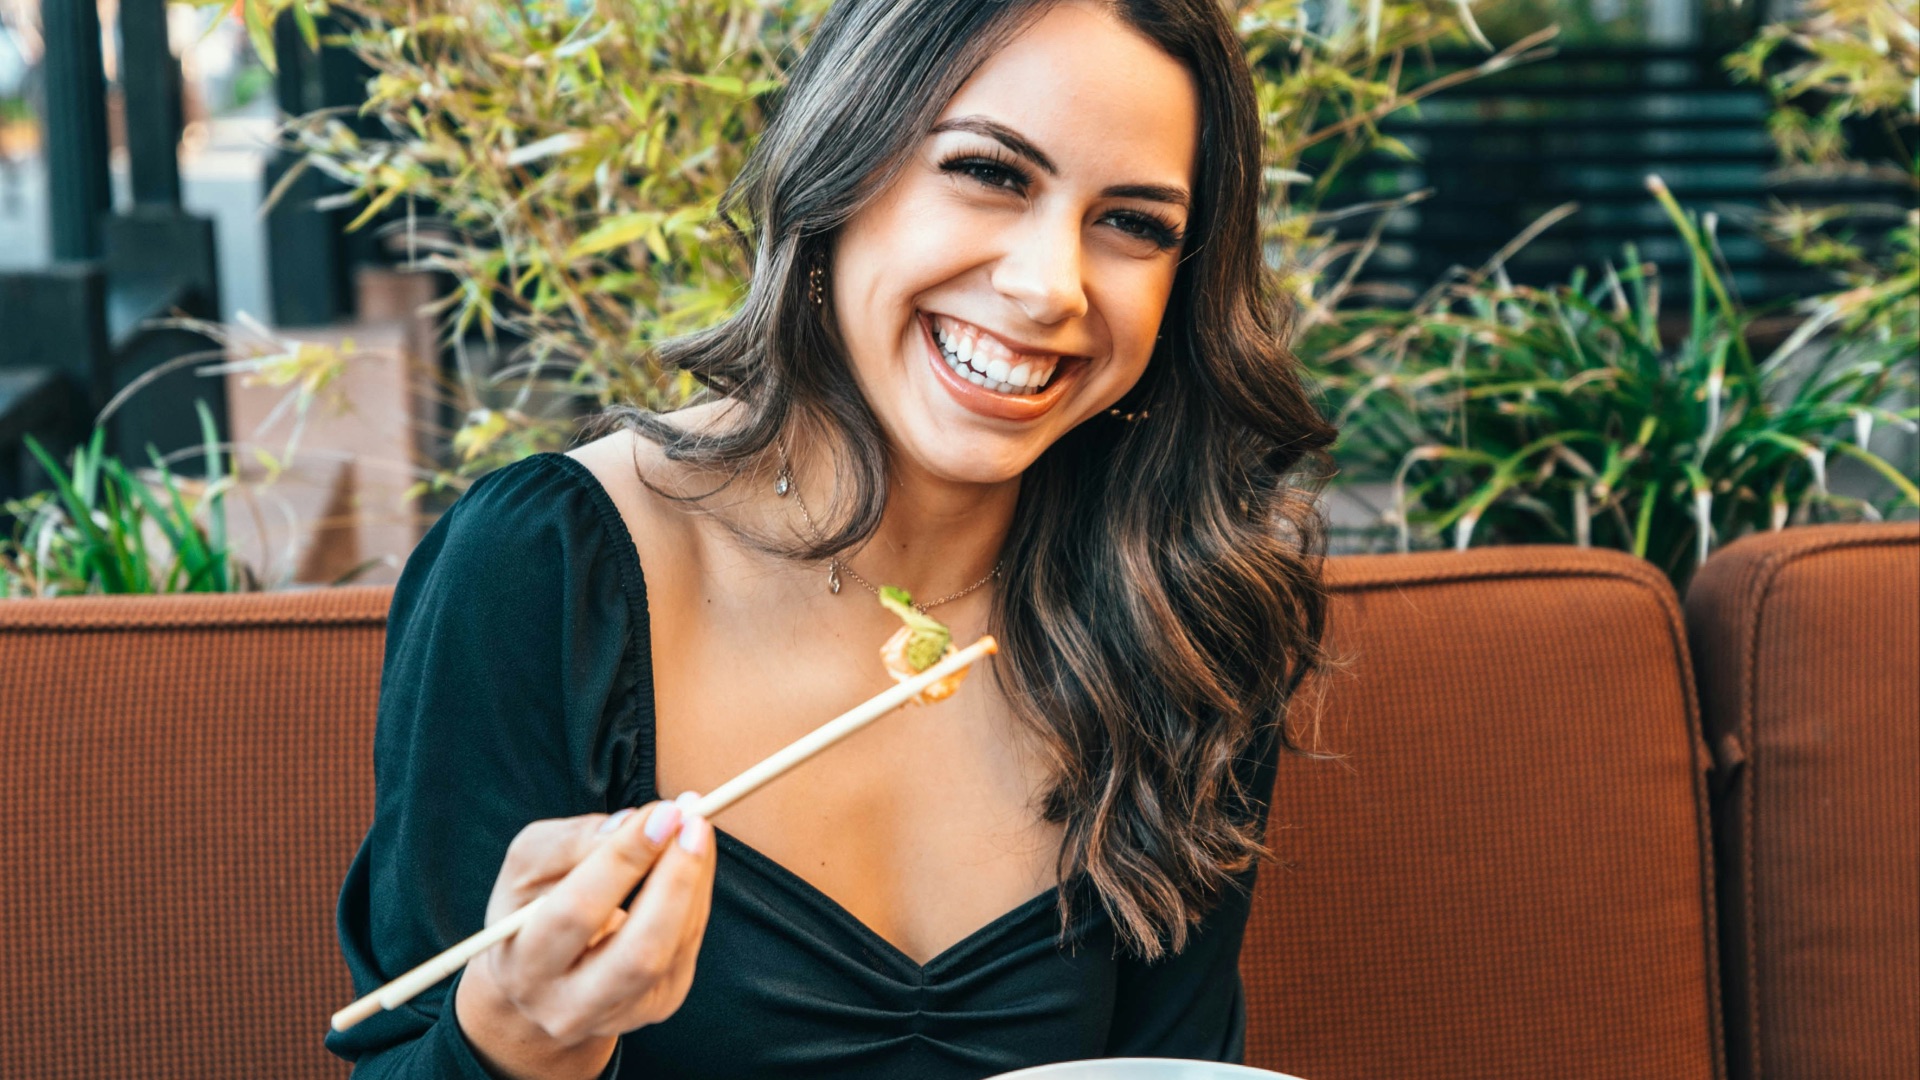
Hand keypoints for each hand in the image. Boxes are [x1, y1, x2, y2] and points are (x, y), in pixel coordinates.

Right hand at [455, 799, 715, 1079]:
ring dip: (694, 881)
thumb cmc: (532, 908)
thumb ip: (569, 842)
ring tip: (696, 828)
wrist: (542, 982)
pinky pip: (689, 946)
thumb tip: (630, 824)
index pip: (578, 912)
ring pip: (673, 948)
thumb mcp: (527, 867)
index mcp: (523, 966)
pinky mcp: (658, 1006)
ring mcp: (620, 1014)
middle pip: (639, 952)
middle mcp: (569, 1005)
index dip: (624, 859)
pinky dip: (697, 896)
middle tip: (694, 822)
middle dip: (675, 879)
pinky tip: (694, 859)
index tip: (663, 812)